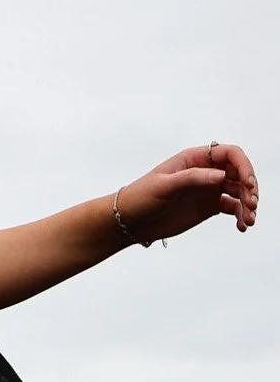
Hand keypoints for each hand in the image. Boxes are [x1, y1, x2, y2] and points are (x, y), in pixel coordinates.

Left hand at [117, 143, 258, 243]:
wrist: (129, 221)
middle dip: (250, 187)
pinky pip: (232, 208)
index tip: (248, 184)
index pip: (229, 154)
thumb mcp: (164, 186)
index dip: (244, 166)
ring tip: (249, 220)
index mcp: (195, 159)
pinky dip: (241, 216)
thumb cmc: (141, 197)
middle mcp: (205, 171)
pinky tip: (242, 226)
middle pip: (239, 173)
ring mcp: (208, 189)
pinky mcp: (208, 207)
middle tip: (252, 204)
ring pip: (239, 192)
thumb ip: (192, 178)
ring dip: (248, 204)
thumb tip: (220, 175)